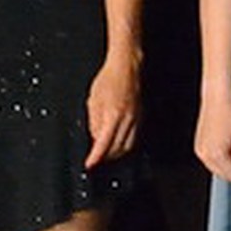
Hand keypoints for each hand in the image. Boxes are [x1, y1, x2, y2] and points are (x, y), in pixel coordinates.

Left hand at [82, 54, 139, 168]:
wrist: (126, 66)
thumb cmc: (108, 79)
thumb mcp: (93, 100)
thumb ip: (94, 121)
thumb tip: (95, 137)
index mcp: (113, 115)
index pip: (103, 143)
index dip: (95, 157)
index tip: (89, 164)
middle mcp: (127, 119)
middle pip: (117, 148)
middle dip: (105, 157)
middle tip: (95, 159)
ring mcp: (136, 119)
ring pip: (127, 146)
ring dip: (116, 153)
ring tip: (106, 154)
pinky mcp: (140, 117)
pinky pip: (133, 137)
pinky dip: (124, 145)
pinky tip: (117, 143)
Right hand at [195, 95, 230, 184]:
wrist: (216, 101)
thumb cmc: (230, 116)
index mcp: (216, 155)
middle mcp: (205, 155)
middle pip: (223, 175)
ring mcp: (200, 152)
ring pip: (216, 169)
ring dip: (226, 163)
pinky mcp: (198, 147)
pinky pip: (210, 161)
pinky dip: (218, 158)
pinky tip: (223, 143)